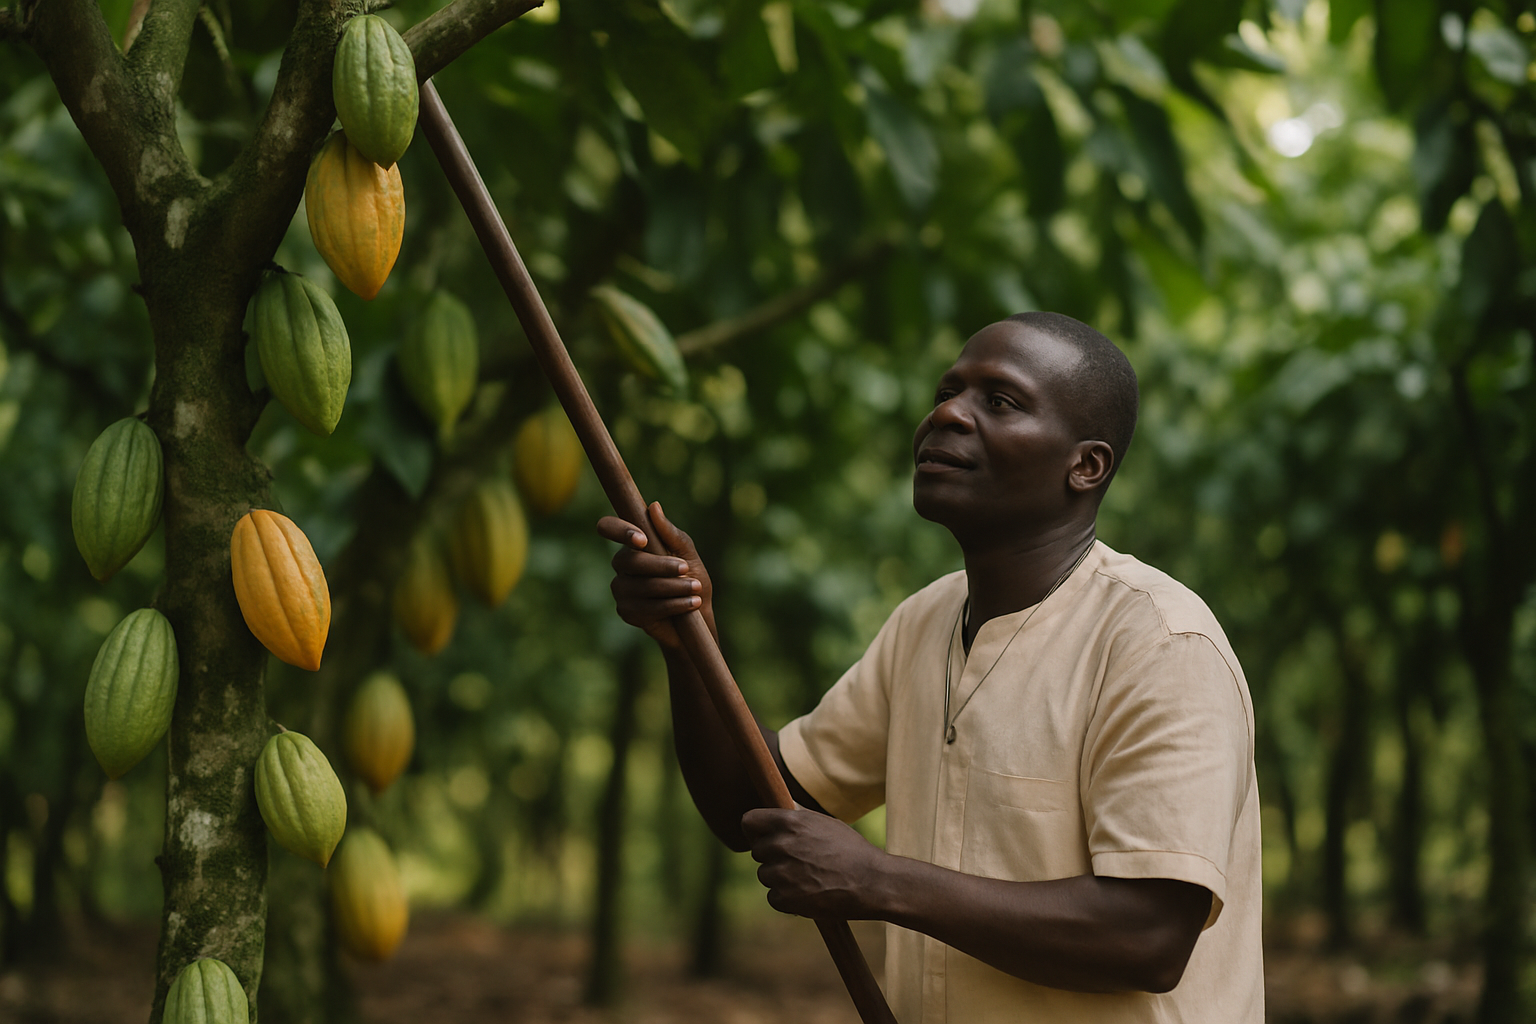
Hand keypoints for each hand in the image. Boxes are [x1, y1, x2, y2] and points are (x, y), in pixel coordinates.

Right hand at [596, 502, 715, 650]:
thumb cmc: (693, 579)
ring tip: (695, 589)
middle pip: (628, 560)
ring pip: (639, 586)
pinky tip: (690, 605)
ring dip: (671, 587)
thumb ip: (671, 534)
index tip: (643, 540)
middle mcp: (621, 565)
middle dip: (660, 565)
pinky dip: (671, 605)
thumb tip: (654, 506)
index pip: (608, 528)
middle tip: (686, 568)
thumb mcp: (688, 554)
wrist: (699, 616)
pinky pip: (645, 608)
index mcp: (633, 545)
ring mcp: (620, 589)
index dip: (619, 531)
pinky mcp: (626, 612)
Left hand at [741, 807, 884, 918]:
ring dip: (780, 879)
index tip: (762, 837)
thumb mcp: (824, 823)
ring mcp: (782, 873)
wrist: (872, 882)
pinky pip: (773, 897)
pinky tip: (808, 894)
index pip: (748, 821)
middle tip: (798, 862)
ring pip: (765, 875)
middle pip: (757, 851)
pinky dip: (787, 899)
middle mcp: (781, 845)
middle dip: (773, 857)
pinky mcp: (785, 899)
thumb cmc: (851, 850)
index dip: (754, 831)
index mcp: (789, 822)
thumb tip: (778, 810)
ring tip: (809, 878)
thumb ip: (797, 818)